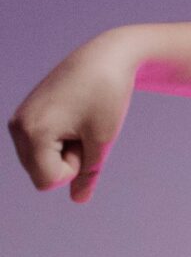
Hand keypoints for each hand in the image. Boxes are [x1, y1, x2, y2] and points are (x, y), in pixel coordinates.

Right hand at [10, 33, 140, 202]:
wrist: (107, 56)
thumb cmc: (108, 95)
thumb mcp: (103, 139)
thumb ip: (89, 173)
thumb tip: (79, 200)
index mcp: (32, 131)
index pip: (48, 181)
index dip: (75, 167)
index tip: (86, 136)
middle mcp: (18, 126)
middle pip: (42, 173)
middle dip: (69, 158)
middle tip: (85, 125)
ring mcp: (18, 120)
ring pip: (40, 162)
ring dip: (65, 149)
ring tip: (79, 119)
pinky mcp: (25, 115)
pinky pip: (41, 147)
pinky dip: (60, 140)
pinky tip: (72, 116)